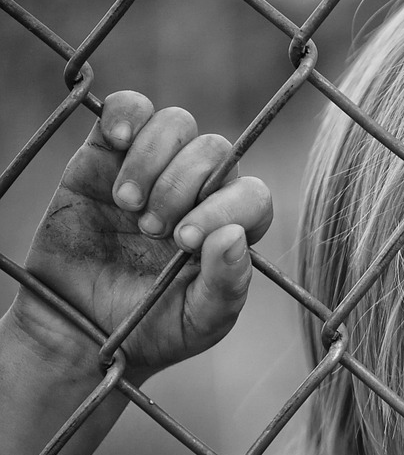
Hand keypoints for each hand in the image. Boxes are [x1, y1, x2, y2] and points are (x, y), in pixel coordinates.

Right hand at [10, 90, 271, 377]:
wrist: (80, 329)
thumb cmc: (151, 328)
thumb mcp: (198, 322)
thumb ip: (225, 285)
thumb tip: (234, 237)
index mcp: (230, 226)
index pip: (253, 195)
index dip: (225, 208)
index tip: (184, 241)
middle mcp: (200, 191)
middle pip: (215, 151)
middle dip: (183, 187)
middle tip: (150, 230)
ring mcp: (155, 167)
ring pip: (178, 124)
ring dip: (153, 161)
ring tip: (127, 205)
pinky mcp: (107, 154)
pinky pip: (131, 107)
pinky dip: (127, 114)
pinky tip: (116, 141)